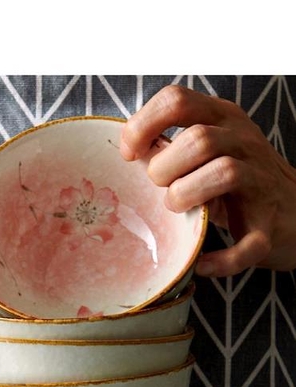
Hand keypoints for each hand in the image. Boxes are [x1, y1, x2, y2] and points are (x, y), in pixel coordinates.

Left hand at [120, 84, 295, 276]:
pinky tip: (203, 263)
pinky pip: (248, 244)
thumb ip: (170, 150)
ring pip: (224, 172)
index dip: (143, 125)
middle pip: (197, 139)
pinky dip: (221, 259)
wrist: (294, 214)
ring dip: (187, 195)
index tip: (130, 154)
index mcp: (221, 120)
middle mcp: (244, 143)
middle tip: (160, 188)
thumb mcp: (204, 155)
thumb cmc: (235, 184)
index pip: (177, 100)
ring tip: (178, 209)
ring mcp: (261, 182)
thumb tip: (130, 153)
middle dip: (164, 168)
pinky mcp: (270, 225)